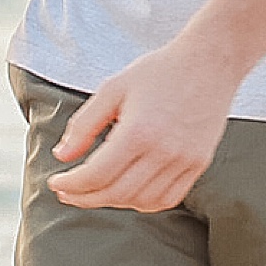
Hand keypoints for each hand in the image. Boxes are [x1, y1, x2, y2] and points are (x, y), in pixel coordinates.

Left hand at [45, 33, 236, 211]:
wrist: (209, 63)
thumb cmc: (160, 72)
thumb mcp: (113, 89)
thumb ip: (84, 124)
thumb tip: (62, 155)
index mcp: (138, 131)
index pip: (97, 175)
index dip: (72, 185)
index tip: (56, 183)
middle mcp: (164, 152)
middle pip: (116, 193)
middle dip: (85, 198)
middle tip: (68, 192)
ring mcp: (184, 162)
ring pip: (141, 201)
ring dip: (113, 202)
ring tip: (95, 190)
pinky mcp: (199, 164)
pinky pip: (168, 199)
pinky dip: (143, 202)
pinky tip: (128, 192)